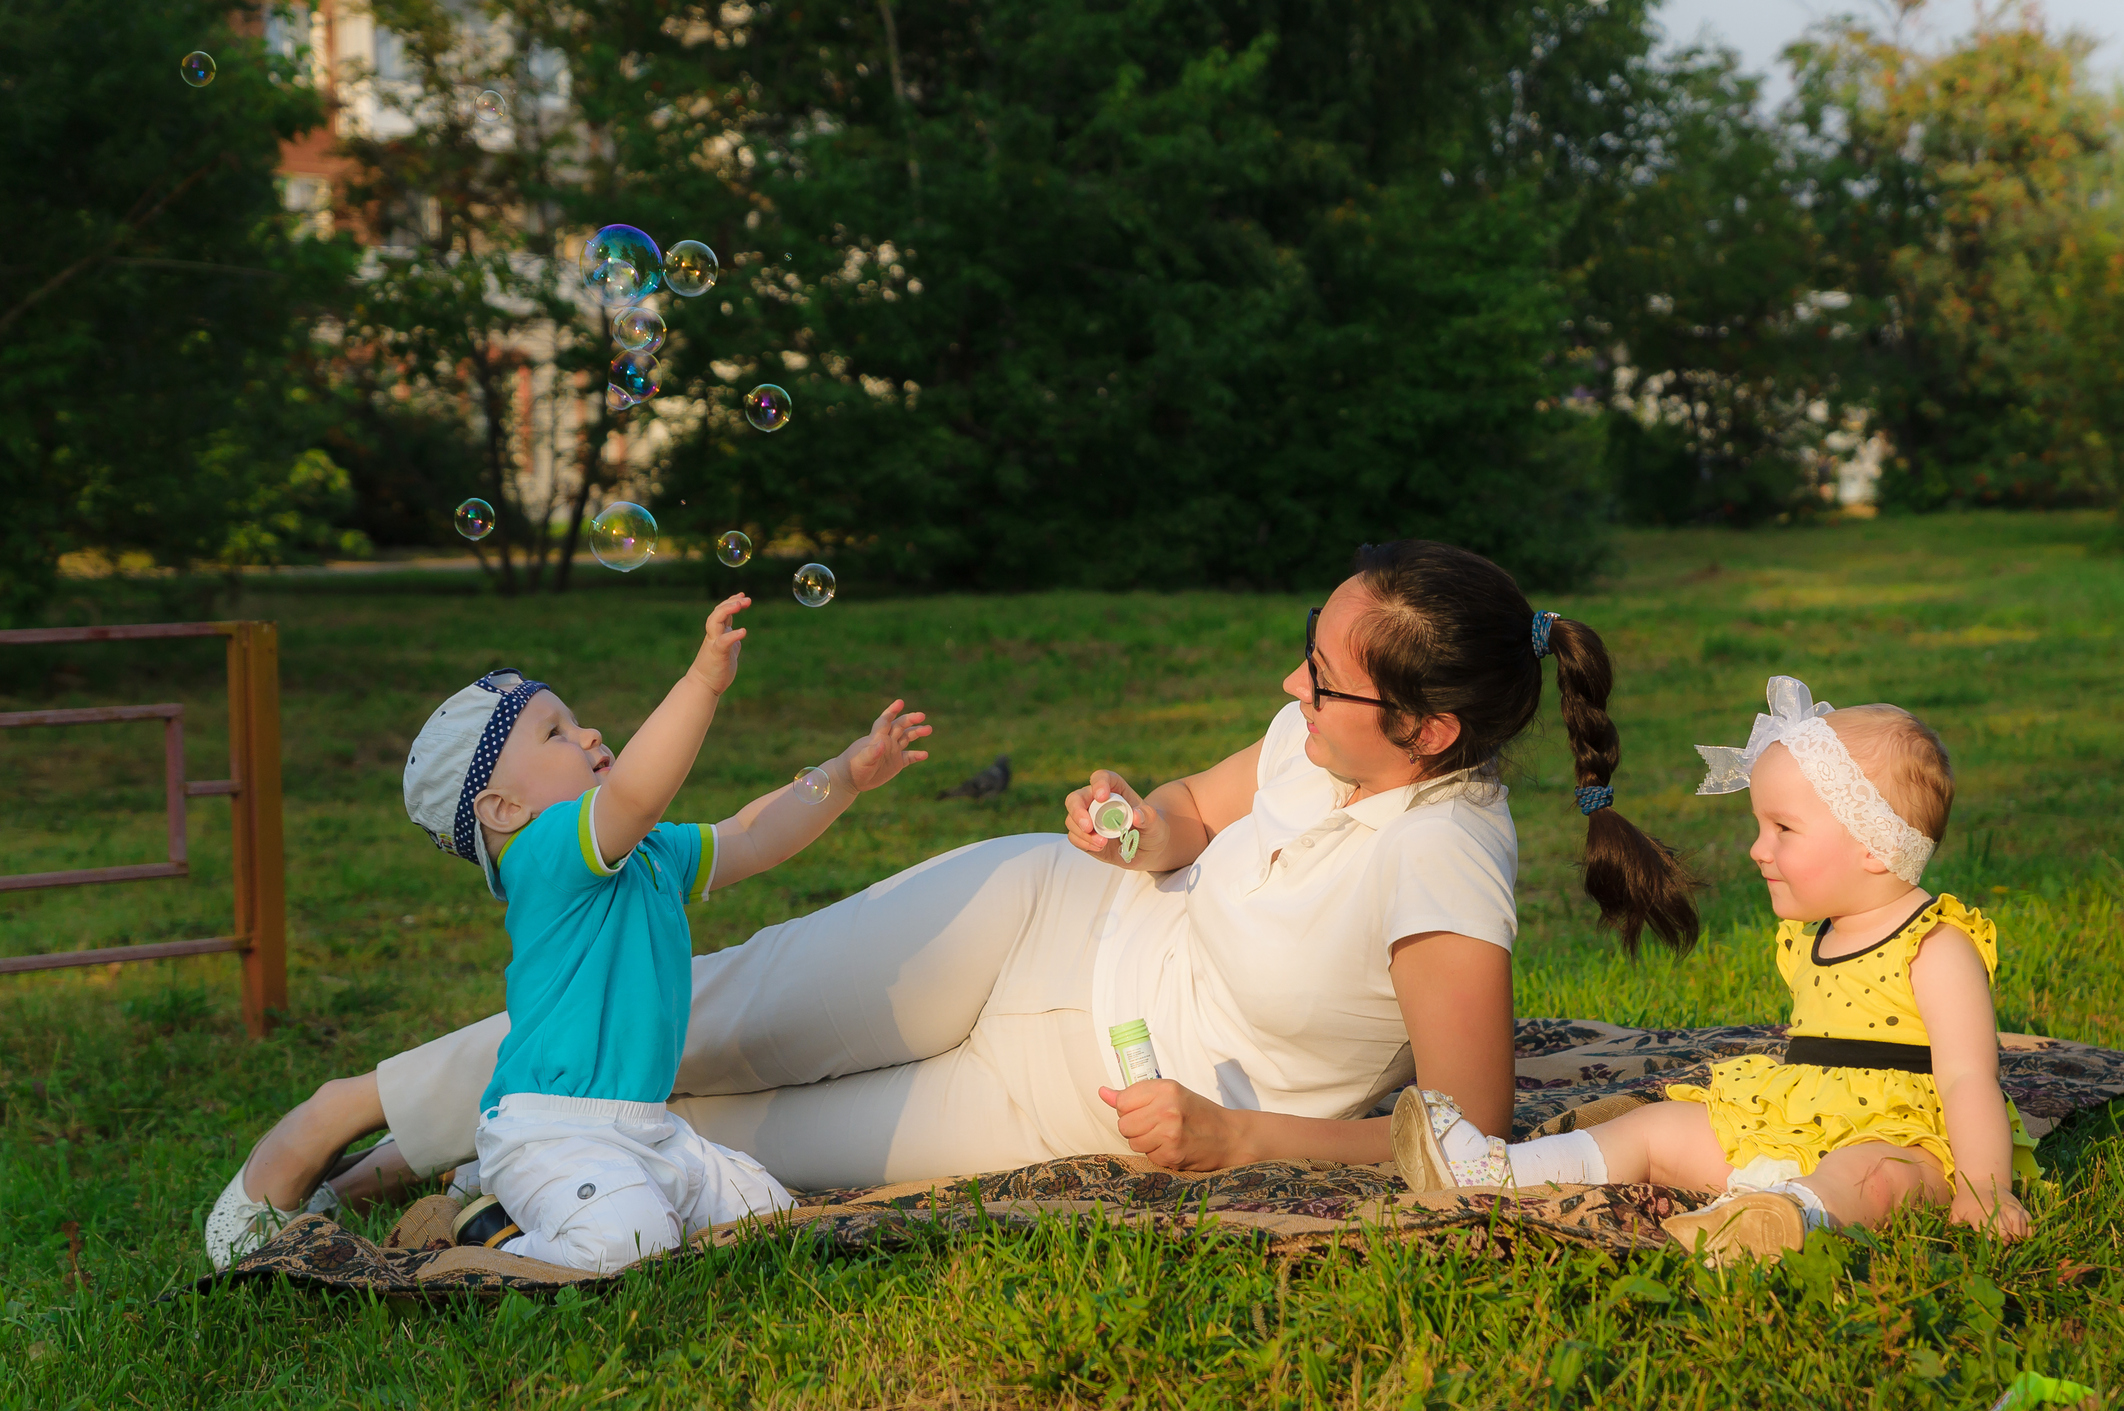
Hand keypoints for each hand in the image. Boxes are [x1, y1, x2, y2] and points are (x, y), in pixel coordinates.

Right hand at [687, 594, 750, 694]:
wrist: (703, 685)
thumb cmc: (715, 669)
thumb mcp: (726, 649)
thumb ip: (730, 640)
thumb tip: (738, 635)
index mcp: (717, 633)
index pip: (722, 612)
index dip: (731, 602)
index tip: (742, 595)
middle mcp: (713, 636)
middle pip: (717, 612)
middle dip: (730, 603)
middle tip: (746, 599)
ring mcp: (713, 644)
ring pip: (715, 621)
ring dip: (726, 611)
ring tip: (739, 605)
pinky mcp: (717, 655)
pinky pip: (723, 642)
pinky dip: (733, 635)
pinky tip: (743, 631)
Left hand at [840, 699, 932, 791]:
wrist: (850, 779)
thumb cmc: (853, 767)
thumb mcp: (862, 760)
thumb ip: (872, 752)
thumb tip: (882, 744)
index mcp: (877, 737)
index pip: (886, 720)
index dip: (892, 710)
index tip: (900, 702)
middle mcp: (887, 741)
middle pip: (900, 726)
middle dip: (910, 719)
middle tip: (922, 716)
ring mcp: (892, 751)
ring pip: (907, 737)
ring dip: (917, 733)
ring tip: (929, 729)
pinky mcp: (896, 763)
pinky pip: (909, 757)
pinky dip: (917, 755)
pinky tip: (925, 754)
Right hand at [1064, 770, 1161, 865]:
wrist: (1147, 849)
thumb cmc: (1152, 830)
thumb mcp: (1156, 824)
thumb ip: (1149, 817)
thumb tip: (1137, 814)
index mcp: (1116, 790)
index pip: (1101, 778)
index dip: (1099, 784)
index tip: (1101, 797)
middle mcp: (1097, 802)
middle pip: (1076, 797)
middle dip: (1078, 811)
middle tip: (1088, 826)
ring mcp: (1088, 819)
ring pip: (1071, 818)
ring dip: (1082, 832)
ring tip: (1102, 843)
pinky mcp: (1085, 835)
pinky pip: (1073, 836)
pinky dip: (1083, 842)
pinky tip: (1098, 847)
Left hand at [1098, 1080, 1251, 1169]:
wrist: (1228, 1136)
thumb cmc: (1197, 1113)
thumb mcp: (1170, 1094)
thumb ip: (1134, 1094)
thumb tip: (1102, 1092)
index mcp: (1165, 1088)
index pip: (1122, 1101)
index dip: (1129, 1108)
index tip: (1143, 1109)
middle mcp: (1167, 1109)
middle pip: (1123, 1124)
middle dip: (1135, 1126)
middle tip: (1155, 1124)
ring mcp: (1169, 1133)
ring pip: (1132, 1141)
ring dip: (1144, 1141)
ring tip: (1164, 1135)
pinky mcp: (1171, 1154)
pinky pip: (1147, 1155)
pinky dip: (1156, 1153)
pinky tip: (1171, 1146)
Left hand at [1950, 1187, 2030, 1240]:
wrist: (1982, 1182)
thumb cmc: (1966, 1200)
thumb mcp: (1956, 1210)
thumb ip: (1955, 1226)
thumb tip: (1954, 1241)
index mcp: (1979, 1212)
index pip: (1987, 1232)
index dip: (1990, 1244)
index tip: (1990, 1251)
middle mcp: (1997, 1209)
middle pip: (2005, 1230)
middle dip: (2004, 1242)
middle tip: (2001, 1245)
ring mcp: (2010, 1207)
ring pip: (2019, 1224)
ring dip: (2017, 1236)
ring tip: (2012, 1240)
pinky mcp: (2019, 1206)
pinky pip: (2029, 1220)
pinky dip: (2029, 1230)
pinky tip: (2023, 1236)